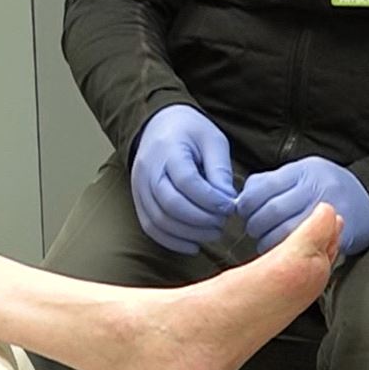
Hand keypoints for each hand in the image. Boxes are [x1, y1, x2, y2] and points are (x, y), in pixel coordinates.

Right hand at [130, 105, 237, 253]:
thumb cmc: (190, 131)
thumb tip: (229, 202)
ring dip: (189, 233)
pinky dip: (171, 241)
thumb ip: (220, 170)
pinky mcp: (138, 200)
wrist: (159, 123)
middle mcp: (148, 169)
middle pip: (171, 204)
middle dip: (201, 219)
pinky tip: (193, 245)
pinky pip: (150, 227)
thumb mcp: (213, 140)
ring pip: (159, 220)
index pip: (187, 181)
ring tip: (213, 232)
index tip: (230, 207)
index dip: (211, 199)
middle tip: (223, 222)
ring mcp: (139, 186)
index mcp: (168, 149)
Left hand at [235, 156, 368, 257]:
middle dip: (255, 224)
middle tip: (253, 228)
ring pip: (284, 232)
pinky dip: (287, 251)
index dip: (247, 203)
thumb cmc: (332, 185)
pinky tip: (283, 250)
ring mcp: (326, 213)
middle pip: (272, 211)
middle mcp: (314, 190)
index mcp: (303, 172)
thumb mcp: (304, 170)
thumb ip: (276, 180)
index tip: (244, 211)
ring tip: (265, 240)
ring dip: (267, 241)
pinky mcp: (335, 234)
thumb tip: (245, 196)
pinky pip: (304, 246)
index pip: (262, 188)